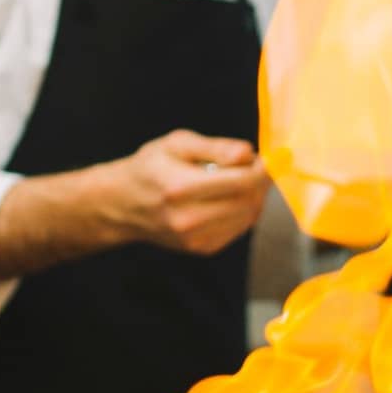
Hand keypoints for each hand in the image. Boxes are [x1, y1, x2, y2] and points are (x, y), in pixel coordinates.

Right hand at [104, 130, 270, 255]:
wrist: (123, 204)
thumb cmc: (150, 168)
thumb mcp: (176, 143)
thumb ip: (214, 147)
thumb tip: (248, 153)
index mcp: (180, 188)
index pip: (240, 182)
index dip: (262, 169)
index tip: (268, 157)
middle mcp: (187, 219)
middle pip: (248, 201)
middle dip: (260, 182)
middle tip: (255, 165)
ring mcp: (195, 238)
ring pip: (248, 216)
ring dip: (254, 196)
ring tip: (239, 179)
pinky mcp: (202, 248)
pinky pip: (239, 229)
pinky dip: (243, 211)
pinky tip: (229, 198)